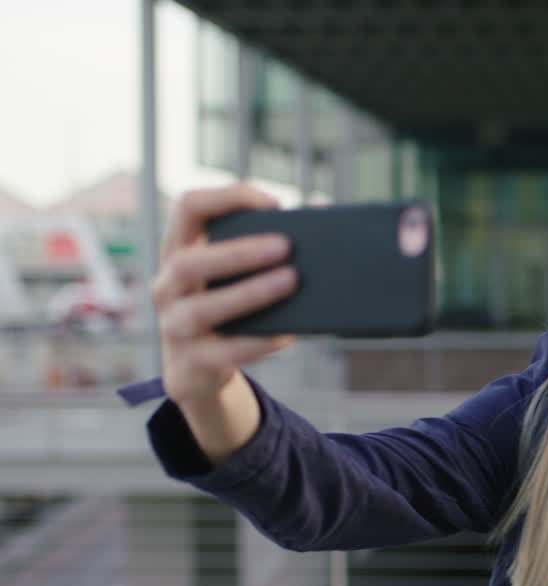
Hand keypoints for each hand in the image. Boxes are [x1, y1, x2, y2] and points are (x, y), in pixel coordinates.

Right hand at [151, 183, 298, 408]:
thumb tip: (322, 213)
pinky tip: (288, 334)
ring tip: (290, 281)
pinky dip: (259, 342)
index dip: (226, 197)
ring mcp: (174, 326)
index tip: (273, 203)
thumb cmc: (227, 306)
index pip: (187, 207)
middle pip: (188, 262)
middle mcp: (167, 286)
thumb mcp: (234, 273)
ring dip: (249, 293)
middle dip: (238, 253)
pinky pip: (225, 353)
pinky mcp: (192, 362)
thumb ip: (265, 244)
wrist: (200, 370)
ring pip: (201, 310)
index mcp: (178, 250)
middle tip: (286, 246)